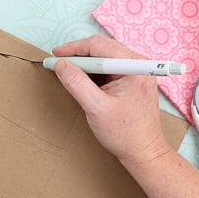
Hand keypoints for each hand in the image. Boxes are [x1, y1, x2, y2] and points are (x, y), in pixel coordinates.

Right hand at [51, 34, 172, 169]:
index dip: (73, 49)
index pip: (99, 45)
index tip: (55, 56)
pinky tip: (82, 79)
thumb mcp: (96, 108)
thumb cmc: (125, 134)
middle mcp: (138, 64)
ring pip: (104, 56)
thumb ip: (77, 84)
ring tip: (67, 71)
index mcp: (133, 67)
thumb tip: (61, 65)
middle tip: (57, 63)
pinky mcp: (132, 79)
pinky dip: (93, 71)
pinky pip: (109, 67)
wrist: (143, 151)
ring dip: (85, 62)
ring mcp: (136, 71)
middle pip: (102, 47)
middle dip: (77, 54)